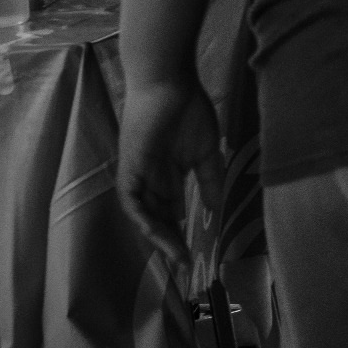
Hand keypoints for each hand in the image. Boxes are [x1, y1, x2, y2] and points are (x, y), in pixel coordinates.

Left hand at [118, 74, 222, 276]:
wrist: (168, 84)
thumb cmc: (189, 110)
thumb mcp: (206, 152)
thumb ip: (211, 181)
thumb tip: (217, 209)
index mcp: (169, 173)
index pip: (173, 210)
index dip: (184, 231)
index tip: (197, 252)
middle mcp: (151, 179)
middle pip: (158, 217)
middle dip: (171, 241)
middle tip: (186, 263)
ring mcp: (139, 175)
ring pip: (144, 215)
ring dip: (159, 236)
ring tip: (177, 255)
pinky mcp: (129, 169)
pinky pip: (132, 202)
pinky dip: (144, 219)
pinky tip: (158, 232)